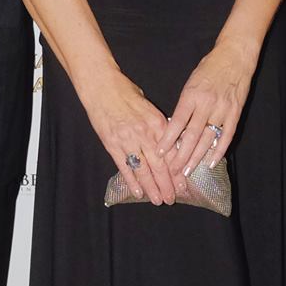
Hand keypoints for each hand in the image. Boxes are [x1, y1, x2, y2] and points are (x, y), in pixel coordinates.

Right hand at [81, 70, 174, 204]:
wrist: (101, 86)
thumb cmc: (125, 92)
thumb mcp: (148, 106)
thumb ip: (158, 125)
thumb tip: (168, 143)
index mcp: (157, 123)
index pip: (172, 153)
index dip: (178, 171)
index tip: (184, 184)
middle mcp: (145, 134)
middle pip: (160, 165)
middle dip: (168, 184)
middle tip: (173, 198)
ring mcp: (127, 140)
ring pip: (144, 170)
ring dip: (152, 187)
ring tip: (159, 200)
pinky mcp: (112, 144)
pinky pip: (124, 167)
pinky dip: (132, 181)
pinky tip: (138, 192)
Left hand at [163, 38, 257, 180]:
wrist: (234, 56)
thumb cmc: (209, 68)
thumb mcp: (190, 83)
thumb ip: (184, 105)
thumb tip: (175, 127)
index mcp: (191, 95)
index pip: (177, 122)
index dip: (168, 140)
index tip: (160, 153)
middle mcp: (206, 104)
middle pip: (191, 135)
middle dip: (181, 156)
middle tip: (172, 172)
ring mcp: (222, 109)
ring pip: (208, 139)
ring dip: (197, 157)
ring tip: (187, 171)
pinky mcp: (235, 112)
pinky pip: (226, 135)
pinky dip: (219, 150)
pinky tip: (211, 162)